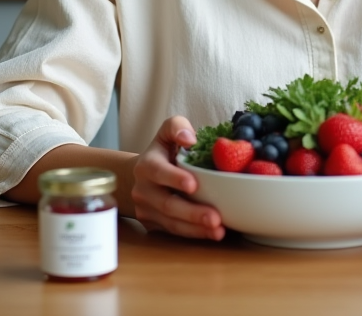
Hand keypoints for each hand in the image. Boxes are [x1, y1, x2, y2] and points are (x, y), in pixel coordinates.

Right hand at [130, 116, 224, 240]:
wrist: (144, 174)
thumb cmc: (164, 150)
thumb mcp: (168, 131)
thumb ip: (177, 127)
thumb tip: (189, 139)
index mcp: (147, 165)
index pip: (158, 172)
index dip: (174, 178)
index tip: (194, 185)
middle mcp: (143, 190)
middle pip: (167, 204)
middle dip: (192, 213)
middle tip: (215, 218)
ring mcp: (146, 210)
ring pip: (171, 223)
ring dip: (196, 229)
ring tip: (218, 231)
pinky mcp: (153, 225)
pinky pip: (174, 231)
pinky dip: (193, 234)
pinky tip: (211, 234)